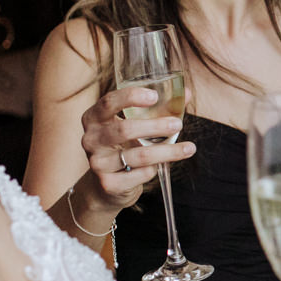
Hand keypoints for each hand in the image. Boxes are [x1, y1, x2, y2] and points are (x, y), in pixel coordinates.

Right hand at [79, 85, 192, 210]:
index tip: (154, 96)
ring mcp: (97, 163)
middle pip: (125, 129)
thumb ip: (158, 108)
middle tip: (178, 124)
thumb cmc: (123, 146)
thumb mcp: (134, 124)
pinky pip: (141, 173)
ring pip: (139, 155)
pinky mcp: (108, 184)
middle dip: (156, 126)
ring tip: (189, 148)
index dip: (131, 97)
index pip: (108, 102)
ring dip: (167, 151)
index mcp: (94, 118)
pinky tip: (160, 166)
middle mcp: (91, 139)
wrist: (107, 185)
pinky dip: (156, 168)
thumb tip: (186, 94)